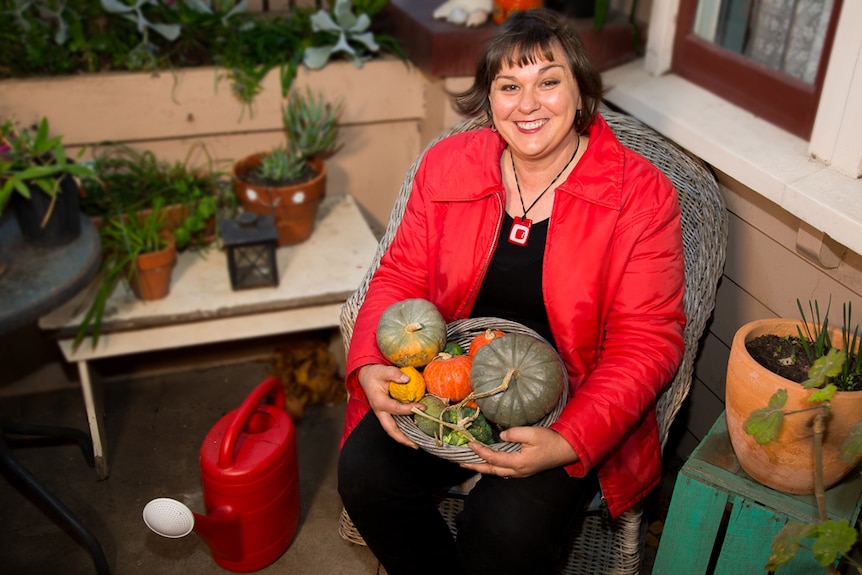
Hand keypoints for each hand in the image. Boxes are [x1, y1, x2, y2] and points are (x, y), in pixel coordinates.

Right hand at [357, 364, 424, 448]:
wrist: (366, 377)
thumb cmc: (375, 374)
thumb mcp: (382, 370)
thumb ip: (394, 373)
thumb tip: (407, 379)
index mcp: (379, 402)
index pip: (395, 409)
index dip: (409, 409)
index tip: (422, 407)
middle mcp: (380, 411)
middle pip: (390, 429)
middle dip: (402, 438)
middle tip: (415, 445)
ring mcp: (382, 414)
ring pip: (392, 430)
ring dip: (403, 438)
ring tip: (416, 444)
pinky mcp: (386, 414)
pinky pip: (395, 425)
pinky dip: (403, 430)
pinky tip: (413, 432)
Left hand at [460, 426, 577, 477]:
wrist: (566, 450)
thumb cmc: (550, 441)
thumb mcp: (533, 433)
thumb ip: (515, 433)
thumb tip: (501, 436)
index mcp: (518, 462)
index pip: (493, 458)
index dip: (479, 451)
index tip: (469, 443)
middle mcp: (517, 471)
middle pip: (491, 470)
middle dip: (475, 466)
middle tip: (461, 462)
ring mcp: (520, 472)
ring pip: (496, 472)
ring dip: (482, 467)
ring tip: (470, 463)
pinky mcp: (524, 470)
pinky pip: (503, 471)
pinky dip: (492, 467)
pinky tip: (488, 463)